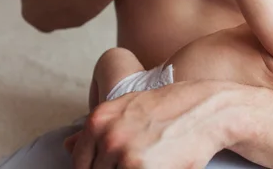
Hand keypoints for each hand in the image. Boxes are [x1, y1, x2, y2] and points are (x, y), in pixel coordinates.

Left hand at [67, 81, 245, 168]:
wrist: (207, 110)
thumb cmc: (171, 110)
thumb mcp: (130, 108)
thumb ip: (98, 128)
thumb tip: (64, 145)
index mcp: (98, 119)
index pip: (80, 164)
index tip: (116, 167)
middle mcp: (106, 134)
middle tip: (137, 163)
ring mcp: (122, 153)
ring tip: (152, 162)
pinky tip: (160, 166)